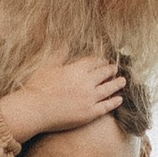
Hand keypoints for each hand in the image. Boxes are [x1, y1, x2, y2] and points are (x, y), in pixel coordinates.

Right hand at [1, 49, 127, 140]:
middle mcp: (86, 82)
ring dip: (117, 84)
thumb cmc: (38, 88)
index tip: (103, 60)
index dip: (100, 60)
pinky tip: (119, 99)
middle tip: (115, 69)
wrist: (35, 109)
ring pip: (109, 88)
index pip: (94, 61)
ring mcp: (89, 98)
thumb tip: (64, 43)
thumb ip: (59, 54)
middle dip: (110, 69)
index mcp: (77, 69)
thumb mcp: (47, 66)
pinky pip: (106, 106)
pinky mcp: (89, 113)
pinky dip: (114, 102)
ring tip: (122, 81)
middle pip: (104, 73)